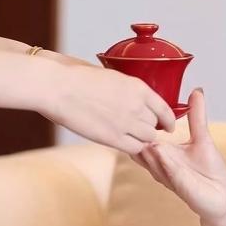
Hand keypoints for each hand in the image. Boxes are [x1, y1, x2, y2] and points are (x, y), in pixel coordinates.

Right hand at [38, 63, 176, 152]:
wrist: (57, 87)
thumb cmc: (76, 78)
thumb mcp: (110, 76)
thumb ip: (126, 89)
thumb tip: (129, 96)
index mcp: (138, 87)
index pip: (165, 109)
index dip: (168, 120)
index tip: (168, 125)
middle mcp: (137, 105)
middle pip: (155, 125)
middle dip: (150, 128)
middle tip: (140, 131)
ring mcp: (127, 123)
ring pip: (148, 138)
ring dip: (142, 139)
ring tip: (131, 137)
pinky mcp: (113, 138)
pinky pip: (135, 148)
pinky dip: (132, 148)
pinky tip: (123, 144)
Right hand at [131, 88, 225, 224]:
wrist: (220, 198)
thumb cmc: (210, 171)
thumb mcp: (203, 138)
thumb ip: (197, 117)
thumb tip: (197, 91)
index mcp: (164, 153)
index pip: (144, 138)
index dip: (137, 125)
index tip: (131, 107)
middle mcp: (162, 165)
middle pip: (142, 149)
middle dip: (137, 136)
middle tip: (132, 119)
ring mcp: (170, 176)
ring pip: (152, 160)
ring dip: (147, 148)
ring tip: (145, 134)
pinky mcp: (181, 186)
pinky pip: (169, 172)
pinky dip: (164, 161)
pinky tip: (159, 149)